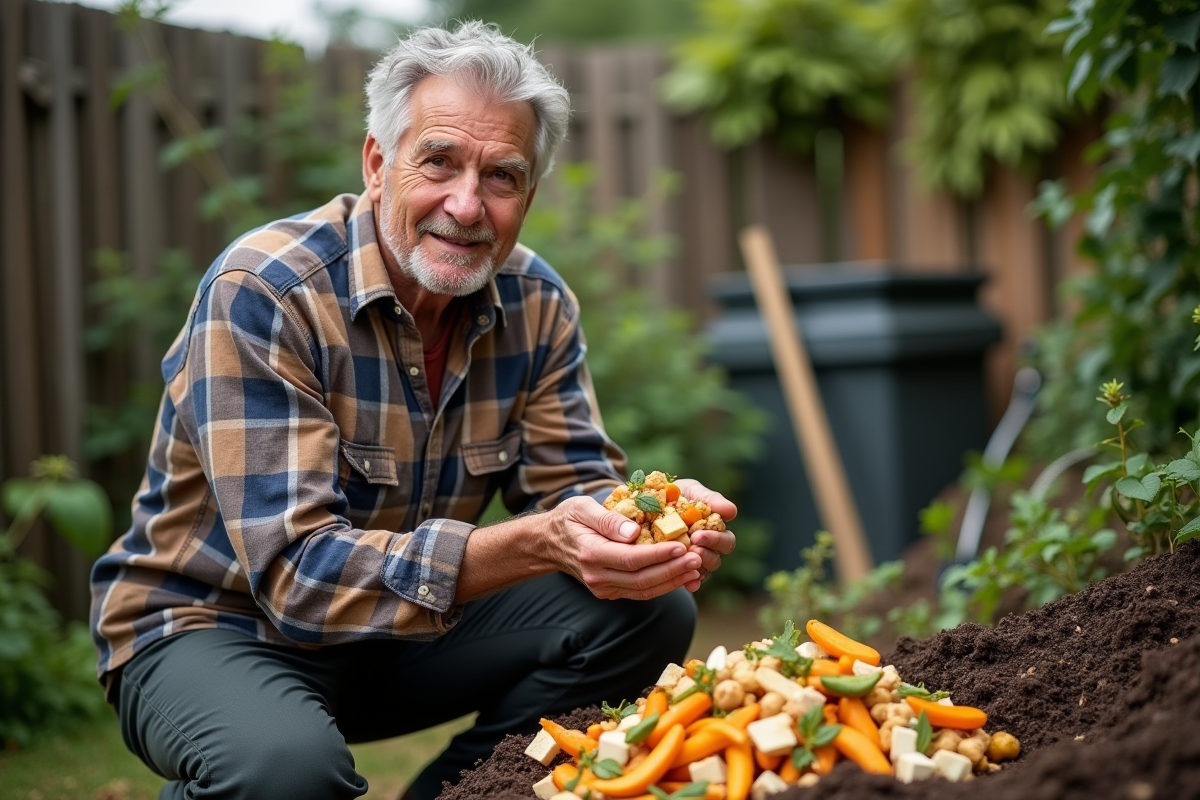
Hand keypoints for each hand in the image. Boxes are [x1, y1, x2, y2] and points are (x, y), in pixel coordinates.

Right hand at [551, 496, 702, 599]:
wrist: (549, 543)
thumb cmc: (568, 519)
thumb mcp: (581, 508)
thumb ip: (607, 519)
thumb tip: (634, 532)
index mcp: (590, 554)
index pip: (630, 559)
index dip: (658, 555)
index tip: (681, 546)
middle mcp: (597, 576)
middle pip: (641, 579)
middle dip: (672, 570)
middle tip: (697, 558)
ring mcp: (603, 588)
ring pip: (644, 590)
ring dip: (672, 581)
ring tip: (696, 568)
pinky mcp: (611, 591)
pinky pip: (641, 592)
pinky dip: (663, 585)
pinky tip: (681, 575)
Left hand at [674, 479, 737, 592]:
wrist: (645, 501)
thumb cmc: (674, 493)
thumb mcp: (692, 490)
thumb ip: (711, 499)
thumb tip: (731, 512)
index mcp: (713, 530)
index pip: (725, 541)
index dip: (715, 540)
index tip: (699, 535)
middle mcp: (705, 548)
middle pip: (715, 559)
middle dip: (705, 555)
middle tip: (690, 549)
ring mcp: (691, 559)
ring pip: (702, 571)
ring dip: (695, 567)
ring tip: (683, 561)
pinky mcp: (677, 568)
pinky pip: (687, 579)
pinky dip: (690, 582)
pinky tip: (687, 584)